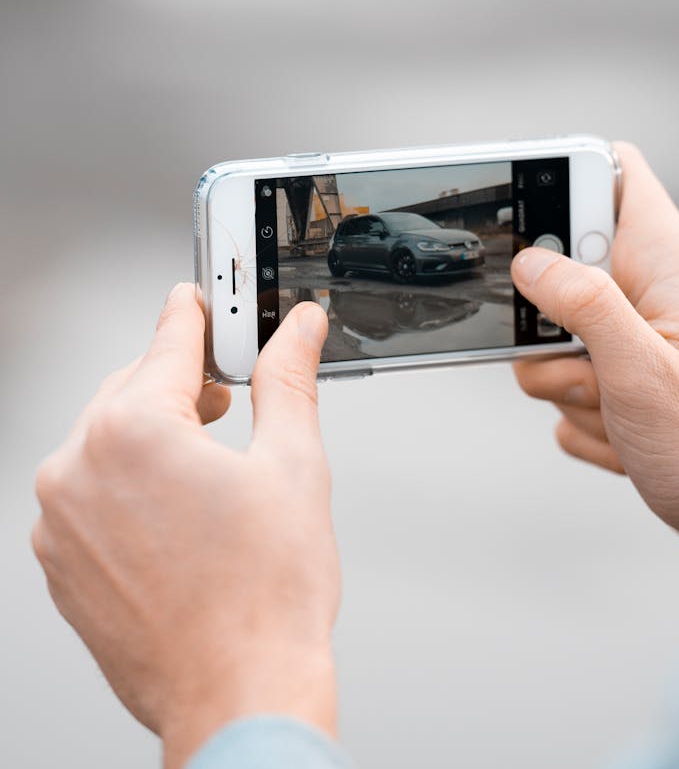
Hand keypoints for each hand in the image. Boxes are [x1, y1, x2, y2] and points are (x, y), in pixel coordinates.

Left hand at [32, 286, 337, 768]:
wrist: (239, 698)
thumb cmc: (265, 601)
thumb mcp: (292, 465)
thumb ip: (288, 378)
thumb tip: (299, 329)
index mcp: (133, 432)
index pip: (168, 342)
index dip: (196, 314)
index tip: (198, 299)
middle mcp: (79, 470)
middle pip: (132, 388)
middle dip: (179, 382)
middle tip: (225, 394)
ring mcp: (61, 521)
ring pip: (106, 439)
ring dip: (152, 433)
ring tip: (208, 461)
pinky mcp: (59, 562)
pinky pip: (88, 492)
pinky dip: (126, 482)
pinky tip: (175, 509)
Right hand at [511, 143, 678, 569]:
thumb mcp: (641, 371)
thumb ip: (583, 303)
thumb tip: (530, 262)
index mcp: (666, 263)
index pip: (613, 170)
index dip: (564, 178)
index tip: (528, 226)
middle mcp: (650, 292)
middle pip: (559, 267)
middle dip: (548, 321)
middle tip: (579, 355)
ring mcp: (632, 338)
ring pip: (552, 337)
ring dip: (565, 383)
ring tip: (614, 408)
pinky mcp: (619, 381)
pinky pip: (562, 384)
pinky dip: (582, 417)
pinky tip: (624, 436)